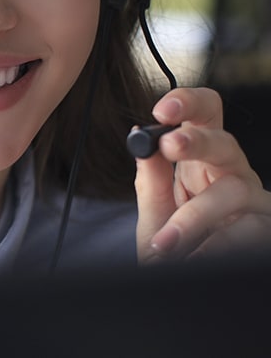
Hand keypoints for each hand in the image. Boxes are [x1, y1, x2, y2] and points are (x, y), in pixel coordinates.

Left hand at [135, 87, 270, 262]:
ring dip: (193, 217)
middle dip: (197, 140)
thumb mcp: (155, 213)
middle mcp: (233, 176)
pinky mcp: (267, 231)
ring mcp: (255, 204)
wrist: (186, 294)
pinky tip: (194, 256)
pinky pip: (250, 230)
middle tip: (170, 144)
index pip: (206, 116)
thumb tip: (139, 136)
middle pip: (226, 143)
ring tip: (165, 242)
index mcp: (202, 163)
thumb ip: (151, 178)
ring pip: (233, 191)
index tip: (163, 110)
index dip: (190, 103)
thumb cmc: (176, 250)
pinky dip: (216, 244)